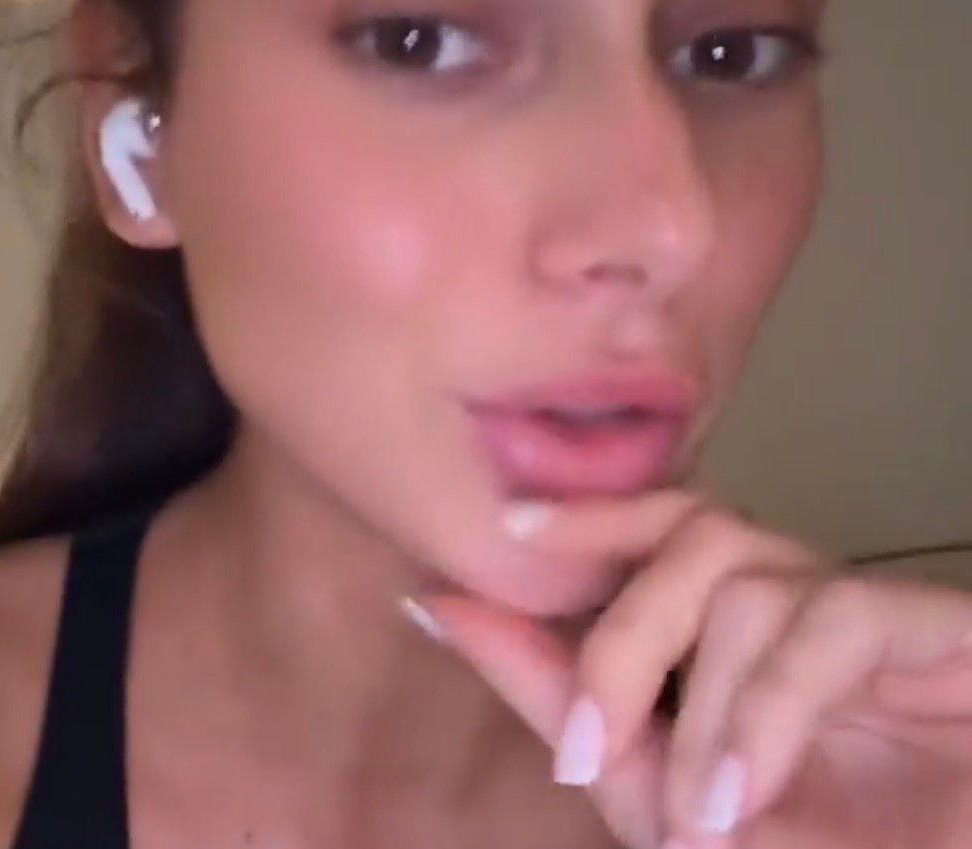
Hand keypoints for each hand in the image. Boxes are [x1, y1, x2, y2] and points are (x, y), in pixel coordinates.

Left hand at [410, 492, 971, 848]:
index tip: (510, 524)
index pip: (667, 527)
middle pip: (697, 537)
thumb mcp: (654, 791)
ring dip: (703, 708)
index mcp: (747, 628)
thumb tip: (442, 607)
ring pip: (749, 582)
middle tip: (586, 750)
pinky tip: (741, 794)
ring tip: (694, 817)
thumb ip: (556, 698)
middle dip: (621, 641)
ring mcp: (877, 614)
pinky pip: (835, 620)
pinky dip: (766, 711)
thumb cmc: (812, 848)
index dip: (593, 513)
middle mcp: (807, 600)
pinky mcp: (944, 633)